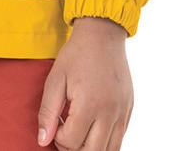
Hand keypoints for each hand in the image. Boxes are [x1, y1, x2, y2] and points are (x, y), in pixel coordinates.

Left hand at [38, 17, 132, 149]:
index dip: (58, 137)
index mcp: (90, 104)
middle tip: (66, 133)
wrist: (103, 33)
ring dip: (92, 149)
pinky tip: (94, 128)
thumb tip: (43, 141)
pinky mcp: (129, 108)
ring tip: (80, 134)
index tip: (57, 121)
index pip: (71, 142)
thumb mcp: (55, 79)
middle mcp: (110, 111)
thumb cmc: (77, 54)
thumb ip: (48, 112)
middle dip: (74, 149)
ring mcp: (122, 111)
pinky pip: (120, 138)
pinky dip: (106, 141)